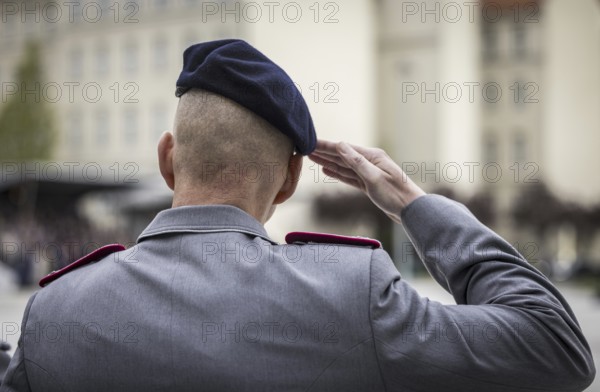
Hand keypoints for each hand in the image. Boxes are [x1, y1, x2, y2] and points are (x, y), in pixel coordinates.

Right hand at [309, 139, 425, 223]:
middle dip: (324, 152)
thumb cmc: (396, 194)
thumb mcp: (374, 177)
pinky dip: (337, 173)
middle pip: (342, 156)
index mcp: (372, 156)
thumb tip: (341, 145)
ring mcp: (369, 173)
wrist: (411, 210)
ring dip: (328, 161)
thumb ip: (356, 162)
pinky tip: (327, 170)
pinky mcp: (368, 185)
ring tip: (312, 157)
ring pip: (344, 166)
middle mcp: (369, 162)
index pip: (344, 149)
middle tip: (306, 147)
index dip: (326, 146)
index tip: (311, 142)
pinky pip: (349, 176)